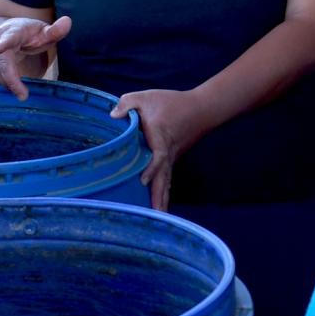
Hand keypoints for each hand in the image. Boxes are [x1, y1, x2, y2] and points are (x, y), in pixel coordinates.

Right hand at [0, 15, 69, 99]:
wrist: (8, 29)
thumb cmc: (29, 33)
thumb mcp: (44, 32)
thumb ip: (55, 31)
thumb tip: (68, 21)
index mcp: (13, 30)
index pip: (8, 37)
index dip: (3, 43)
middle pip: (1, 62)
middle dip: (11, 80)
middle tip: (23, 95)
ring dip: (6, 83)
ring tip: (20, 89)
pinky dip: (0, 82)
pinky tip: (10, 84)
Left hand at [110, 88, 212, 211]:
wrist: (201, 108)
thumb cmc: (172, 102)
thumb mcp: (146, 97)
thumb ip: (127, 103)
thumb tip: (113, 116)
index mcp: (159, 137)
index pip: (157, 155)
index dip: (151, 168)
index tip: (143, 181)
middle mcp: (167, 152)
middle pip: (163, 177)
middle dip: (158, 196)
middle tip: (154, 216)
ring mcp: (172, 158)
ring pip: (166, 181)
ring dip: (161, 199)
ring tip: (157, 218)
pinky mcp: (172, 159)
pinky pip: (167, 178)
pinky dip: (164, 193)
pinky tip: (160, 206)